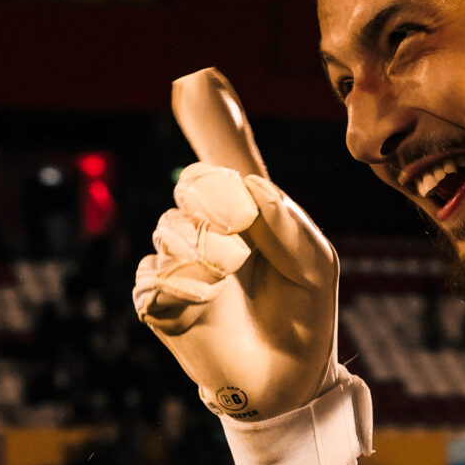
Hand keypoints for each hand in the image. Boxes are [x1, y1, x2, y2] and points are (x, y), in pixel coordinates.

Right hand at [133, 69, 339, 420]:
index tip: (197, 80)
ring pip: (171, 231)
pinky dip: (180, 286)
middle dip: (210, 198)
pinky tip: (204, 303)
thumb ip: (288, 223)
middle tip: (237, 227)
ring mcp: (183, 263)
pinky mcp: (160, 303)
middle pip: (191, 183)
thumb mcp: (314, 266)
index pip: (227, 154)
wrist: (287, 384)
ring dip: (203, 251)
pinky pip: (150, 277)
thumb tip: (249, 187)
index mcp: (250, 211)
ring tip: (230, 277)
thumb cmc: (305, 317)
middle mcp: (212, 228)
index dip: (213, 118)